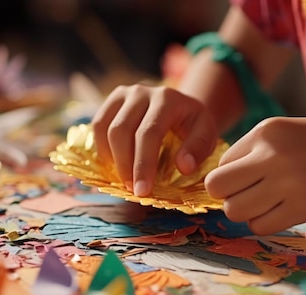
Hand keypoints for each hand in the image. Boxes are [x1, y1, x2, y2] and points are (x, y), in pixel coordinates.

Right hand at [92, 84, 217, 195]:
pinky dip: (103, 148)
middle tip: (133, 190)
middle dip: (125, 165)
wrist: (182, 105)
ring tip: (125, 179)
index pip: (149, 133)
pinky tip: (115, 164)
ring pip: (105, 128)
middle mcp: (143, 91)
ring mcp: (125, 92)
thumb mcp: (207, 134)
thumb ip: (198, 148)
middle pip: (122, 130)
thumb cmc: (193, 124)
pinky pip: (98, 124)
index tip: (142, 191)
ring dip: (112, 159)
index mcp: (168, 99)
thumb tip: (184, 167)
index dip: (143, 164)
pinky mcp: (113, 99)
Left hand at [205, 117, 305, 234]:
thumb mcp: (289, 132)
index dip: (233, 175)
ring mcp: (287, 182)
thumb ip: (256, 150)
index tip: (253, 179)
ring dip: (246, 213)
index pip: (222, 162)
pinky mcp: (302, 208)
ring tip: (267, 205)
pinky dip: (265, 224)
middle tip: (249, 196)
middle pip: (218, 186)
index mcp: (266, 130)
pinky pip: (260, 226)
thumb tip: (220, 180)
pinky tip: (283, 213)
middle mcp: (272, 154)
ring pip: (235, 210)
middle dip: (228, 195)